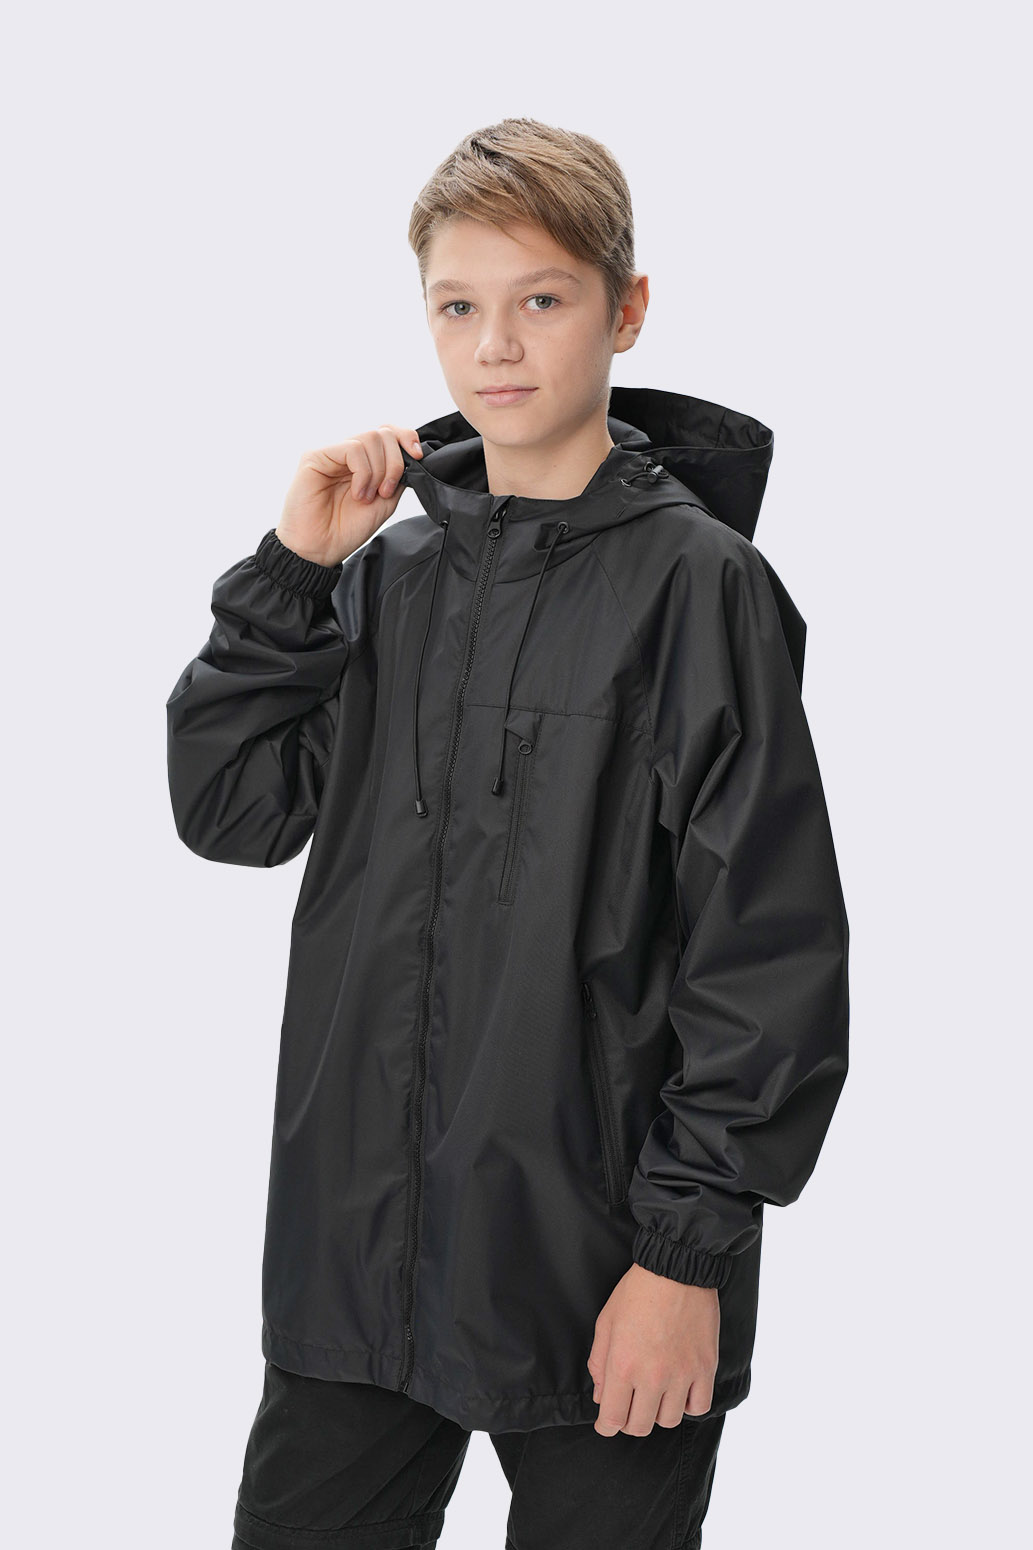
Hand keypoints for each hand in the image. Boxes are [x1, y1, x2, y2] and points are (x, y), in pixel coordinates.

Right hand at [275, 424, 424, 568]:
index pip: (388, 432)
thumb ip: (397, 476)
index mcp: (364, 462)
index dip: (406, 437)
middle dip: (394, 462)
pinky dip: (363, 473)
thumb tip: (412, 455)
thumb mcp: (385, 501)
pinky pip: (353, 449)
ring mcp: (332, 453)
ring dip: (378, 471)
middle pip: (383, 432)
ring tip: (366, 497)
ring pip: (371, 438)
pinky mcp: (316, 456)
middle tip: (385, 492)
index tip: (417, 457)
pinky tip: (357, 493)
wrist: (320, 550)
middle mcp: (348, 454)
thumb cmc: (346, 529)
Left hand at [587, 1262, 719, 1435]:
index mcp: (622, 1364)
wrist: (676, 1269)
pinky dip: (689, 1405)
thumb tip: (601, 1396)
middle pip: (640, 1426)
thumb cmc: (637, 1291)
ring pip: (669, 1420)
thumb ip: (599, 1362)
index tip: (607, 1424)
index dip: (606, 1427)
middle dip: (629, 1422)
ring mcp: (681, 1374)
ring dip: (658, 1412)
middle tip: (629, 1408)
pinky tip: (680, 1390)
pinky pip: (699, 1407)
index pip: (612, 1418)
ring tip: (655, 1395)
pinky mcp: (705, 1368)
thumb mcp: (606, 1321)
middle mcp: (652, 1375)